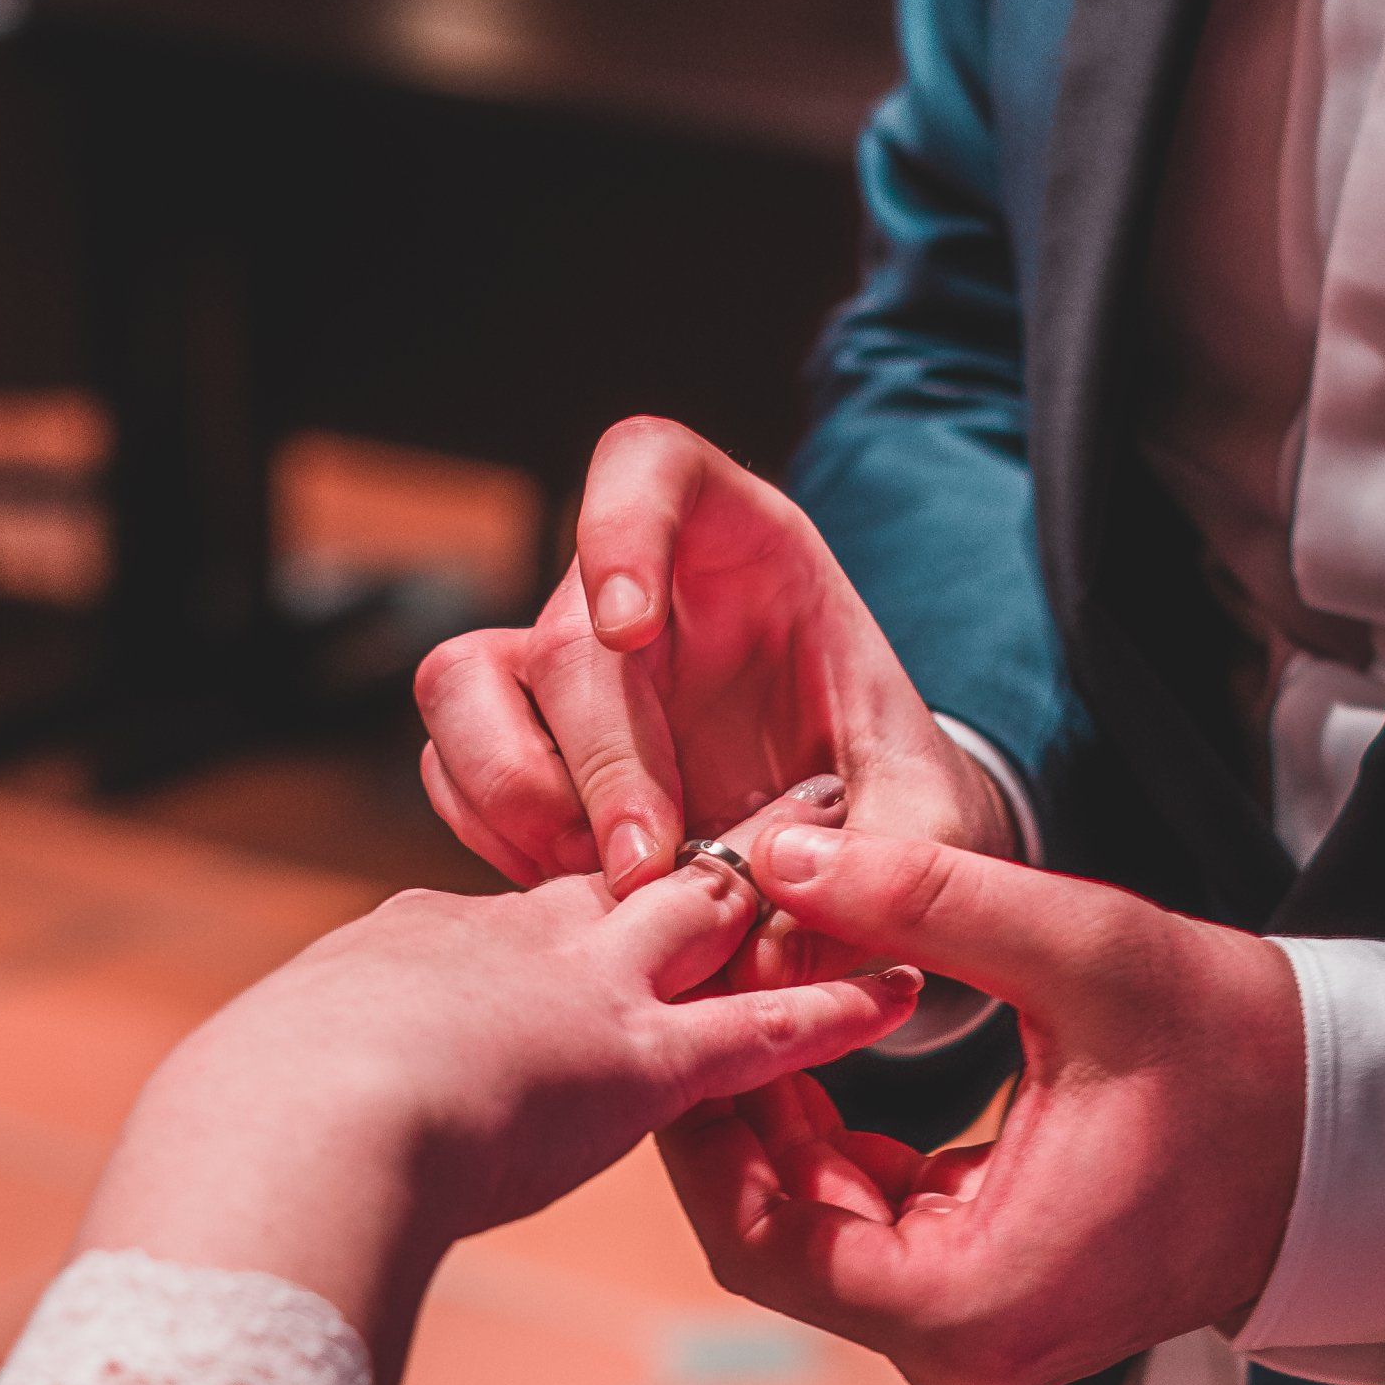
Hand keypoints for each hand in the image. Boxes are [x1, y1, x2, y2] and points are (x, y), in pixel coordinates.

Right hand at [76, 783, 920, 1384]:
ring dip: (780, 880)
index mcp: (416, 948)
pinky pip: (757, 1027)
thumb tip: (247, 1130)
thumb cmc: (232, 1131)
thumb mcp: (252, 1084)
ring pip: (703, 913)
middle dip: (689, 836)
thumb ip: (289, 1092)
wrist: (277, 1136)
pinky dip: (833, 1007)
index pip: (514, 912)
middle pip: (618, 869)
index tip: (603, 882)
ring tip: (846, 829)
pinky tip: (901, 986)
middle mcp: (509, 943)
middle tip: (761, 797)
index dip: (567, 900)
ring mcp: (578, 991)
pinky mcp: (632, 1063)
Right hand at [415, 418, 1016, 971]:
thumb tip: (769, 919)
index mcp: (737, 541)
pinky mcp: (521, 743)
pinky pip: (454, 774)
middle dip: (599, 765)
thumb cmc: (894, 794)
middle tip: (646, 867)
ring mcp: (561, 664)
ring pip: (464, 689)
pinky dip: (499, 843)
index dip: (621, 527)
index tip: (630, 626)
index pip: (648, 465)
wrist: (861, 846)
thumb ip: (887, 857)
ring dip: (521, 800)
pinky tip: (579, 895)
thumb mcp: (930, 814)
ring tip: (612, 887)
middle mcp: (629, 590)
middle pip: (563, 637)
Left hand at [659, 825, 1304, 1384]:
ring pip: (809, 1225)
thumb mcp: (1086, 953)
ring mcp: (967, 1331)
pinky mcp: (978, 1296)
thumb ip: (928, 901)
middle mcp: (958, 1349)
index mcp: (971, 1303)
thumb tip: (781, 853)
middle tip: (706, 980)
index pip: (761, 1237)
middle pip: (774, 1234)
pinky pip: (860, 1219)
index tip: (682, 1010)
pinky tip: (817, 1029)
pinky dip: (827, 1131)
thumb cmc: (1236, 1051)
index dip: (702, 1123)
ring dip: (775, 1110)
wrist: (1339, 1132)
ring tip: (755, 985)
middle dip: (732, 1103)